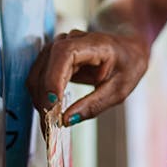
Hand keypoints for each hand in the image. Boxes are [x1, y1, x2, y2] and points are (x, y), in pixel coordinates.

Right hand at [26, 27, 147, 124]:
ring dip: (39, 99)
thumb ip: (94, 104)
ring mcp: (59, 47)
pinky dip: (41, 96)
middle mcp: (71, 40)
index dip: (54, 77)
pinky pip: (40, 77)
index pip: (64, 54)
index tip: (54, 103)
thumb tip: (66, 120)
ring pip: (38, 73)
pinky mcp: (53, 58)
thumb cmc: (127, 65)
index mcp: (94, 43)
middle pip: (46, 66)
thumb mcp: (119, 89)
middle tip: (50, 126)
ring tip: (49, 123)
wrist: (128, 48)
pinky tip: (49, 112)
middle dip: (44, 97)